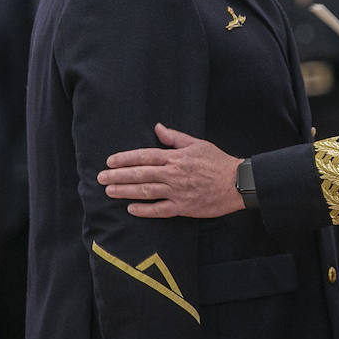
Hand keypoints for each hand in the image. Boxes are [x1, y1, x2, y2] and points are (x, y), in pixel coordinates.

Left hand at [99, 123, 243, 218]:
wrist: (237, 182)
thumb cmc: (218, 162)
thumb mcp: (197, 143)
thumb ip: (175, 137)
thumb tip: (157, 128)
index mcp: (175, 157)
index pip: (144, 156)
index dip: (125, 159)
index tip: (110, 161)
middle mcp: (173, 174)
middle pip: (140, 174)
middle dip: (118, 176)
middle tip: (101, 177)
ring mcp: (177, 192)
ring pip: (146, 191)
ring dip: (125, 191)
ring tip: (109, 191)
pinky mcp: (184, 207)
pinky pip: (160, 210)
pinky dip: (145, 210)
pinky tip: (131, 209)